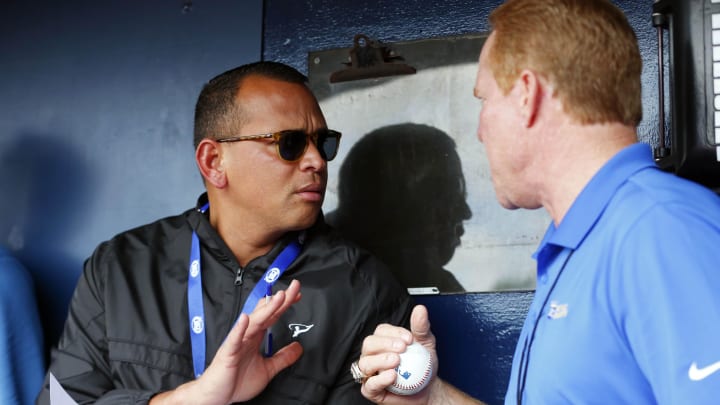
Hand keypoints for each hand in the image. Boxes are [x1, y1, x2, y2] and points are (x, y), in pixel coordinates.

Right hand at [151, 279, 303, 404]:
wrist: (217, 396)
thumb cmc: (237, 382)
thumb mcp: (267, 369)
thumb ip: (282, 358)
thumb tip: (298, 347)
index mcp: (255, 337)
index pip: (272, 316)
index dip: (284, 305)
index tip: (297, 295)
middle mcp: (247, 336)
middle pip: (266, 314)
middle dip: (280, 301)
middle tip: (294, 288)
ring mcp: (237, 342)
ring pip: (254, 322)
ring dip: (266, 309)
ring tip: (278, 298)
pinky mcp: (227, 353)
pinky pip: (234, 340)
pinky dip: (239, 329)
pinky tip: (245, 319)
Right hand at [358, 305, 438, 404]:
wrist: (428, 389)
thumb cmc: (423, 366)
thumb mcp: (426, 343)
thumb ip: (421, 327)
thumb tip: (420, 310)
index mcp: (384, 341)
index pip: (381, 331)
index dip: (394, 333)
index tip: (409, 339)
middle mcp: (374, 355)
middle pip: (369, 344)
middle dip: (384, 344)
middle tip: (402, 348)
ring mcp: (371, 372)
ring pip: (365, 363)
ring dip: (380, 361)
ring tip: (397, 361)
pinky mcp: (372, 390)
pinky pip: (369, 384)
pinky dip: (379, 379)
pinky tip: (392, 375)